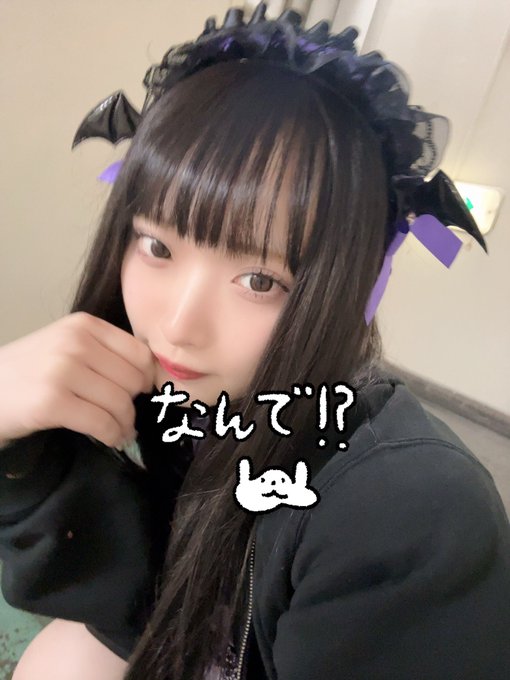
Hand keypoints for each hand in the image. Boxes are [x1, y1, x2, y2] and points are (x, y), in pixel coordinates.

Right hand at [0, 312, 154, 447]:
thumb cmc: (29, 372)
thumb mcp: (65, 347)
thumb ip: (103, 353)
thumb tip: (150, 378)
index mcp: (84, 325)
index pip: (140, 353)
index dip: (146, 378)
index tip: (140, 394)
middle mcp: (75, 342)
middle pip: (133, 380)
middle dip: (134, 405)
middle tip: (127, 419)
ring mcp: (62, 370)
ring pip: (120, 403)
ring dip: (124, 425)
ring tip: (119, 431)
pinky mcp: (52, 401)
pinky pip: (101, 423)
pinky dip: (111, 435)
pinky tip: (109, 439)